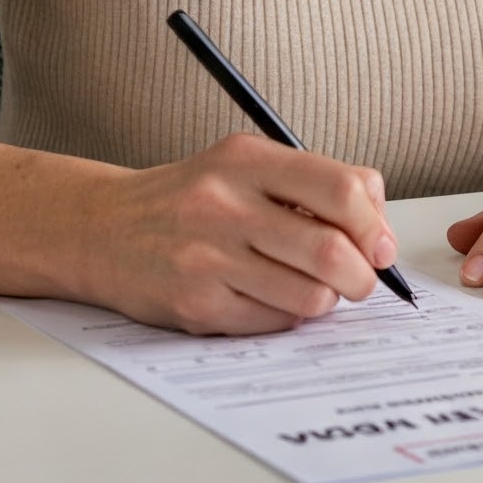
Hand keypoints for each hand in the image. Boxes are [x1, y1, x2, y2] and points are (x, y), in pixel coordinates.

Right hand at [76, 132, 398, 335]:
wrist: (102, 228)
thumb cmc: (189, 198)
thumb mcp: (244, 164)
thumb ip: (312, 182)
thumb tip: (379, 227)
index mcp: (246, 160)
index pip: (341, 190)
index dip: (375, 225)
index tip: (380, 245)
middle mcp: (226, 205)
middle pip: (332, 252)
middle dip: (363, 276)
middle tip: (361, 280)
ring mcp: (208, 258)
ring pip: (310, 296)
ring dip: (326, 299)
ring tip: (310, 286)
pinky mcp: (197, 305)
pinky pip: (273, 322)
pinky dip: (286, 316)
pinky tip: (267, 296)